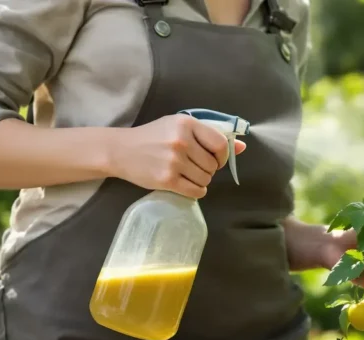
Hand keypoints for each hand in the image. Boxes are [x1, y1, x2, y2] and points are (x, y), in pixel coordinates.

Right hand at [109, 114, 246, 197]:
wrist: (121, 151)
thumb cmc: (153, 137)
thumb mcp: (179, 127)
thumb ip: (210, 135)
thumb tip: (242, 146)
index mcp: (187, 123)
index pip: (220, 144)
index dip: (223, 155)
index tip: (215, 159)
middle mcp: (181, 141)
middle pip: (213, 165)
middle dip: (209, 169)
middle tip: (194, 166)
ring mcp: (174, 161)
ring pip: (205, 179)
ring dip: (201, 180)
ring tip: (187, 174)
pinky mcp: (167, 180)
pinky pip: (196, 191)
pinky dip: (196, 191)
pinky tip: (186, 185)